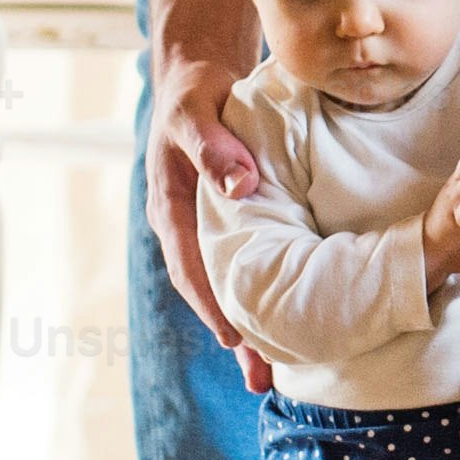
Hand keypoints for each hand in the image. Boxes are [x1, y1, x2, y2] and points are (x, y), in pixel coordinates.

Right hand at [146, 0, 275, 393]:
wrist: (197, 79)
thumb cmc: (196, 94)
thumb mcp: (198, 112)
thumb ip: (213, 147)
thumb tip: (241, 187)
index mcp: (172, 209)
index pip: (190, 266)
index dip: (211, 303)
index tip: (234, 337)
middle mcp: (186, 230)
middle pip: (209, 291)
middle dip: (234, 334)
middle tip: (261, 379)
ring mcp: (205, 232)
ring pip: (227, 285)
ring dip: (248, 326)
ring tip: (272, 375)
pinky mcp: (228, 227)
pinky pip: (244, 267)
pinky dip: (261, 296)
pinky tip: (288, 323)